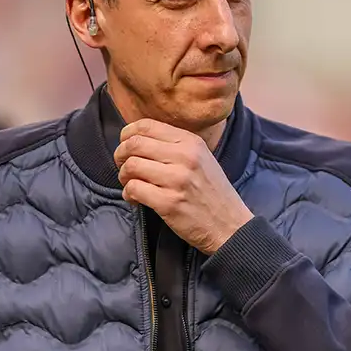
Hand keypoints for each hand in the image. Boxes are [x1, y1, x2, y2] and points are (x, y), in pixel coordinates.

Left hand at [115, 119, 253, 254]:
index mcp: (191, 142)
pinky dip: (129, 194)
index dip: (127, 134)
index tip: (125, 145)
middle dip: (120, 155)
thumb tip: (137, 138)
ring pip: (131, 166)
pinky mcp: (169, 203)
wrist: (230, 225)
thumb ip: (175, 145)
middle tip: (123, 167)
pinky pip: (134, 189)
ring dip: (124, 177)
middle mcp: (185, 156)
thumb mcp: (202, 158)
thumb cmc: (212, 193)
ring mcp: (177, 180)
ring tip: (131, 185)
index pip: (146, 125)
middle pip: (134, 144)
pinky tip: (136, 199)